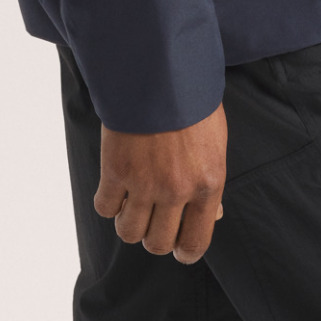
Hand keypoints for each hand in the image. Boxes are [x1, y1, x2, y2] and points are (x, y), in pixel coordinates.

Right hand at [95, 102, 227, 263]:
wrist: (160, 68)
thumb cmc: (192, 101)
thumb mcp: (215, 141)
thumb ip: (212, 182)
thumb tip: (214, 215)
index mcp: (208, 184)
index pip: (195, 242)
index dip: (184, 251)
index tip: (177, 247)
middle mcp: (177, 190)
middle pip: (158, 243)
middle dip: (154, 236)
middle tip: (152, 218)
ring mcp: (144, 183)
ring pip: (129, 232)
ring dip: (129, 222)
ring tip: (132, 202)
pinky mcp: (116, 170)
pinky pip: (105, 208)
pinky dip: (108, 202)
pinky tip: (115, 186)